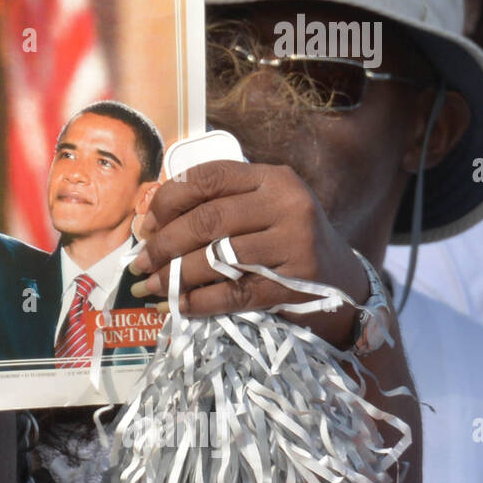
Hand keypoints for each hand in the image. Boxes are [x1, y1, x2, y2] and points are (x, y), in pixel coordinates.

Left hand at [130, 161, 367, 346]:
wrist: (342, 281)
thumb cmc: (285, 240)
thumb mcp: (261, 208)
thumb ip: (217, 205)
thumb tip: (148, 225)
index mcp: (272, 177)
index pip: (208, 177)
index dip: (168, 200)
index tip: (146, 225)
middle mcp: (287, 204)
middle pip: (207, 220)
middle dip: (163, 244)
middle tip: (139, 263)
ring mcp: (294, 244)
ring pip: (216, 258)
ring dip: (173, 276)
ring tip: (149, 286)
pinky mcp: (294, 284)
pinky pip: (232, 294)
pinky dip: (197, 302)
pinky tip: (176, 306)